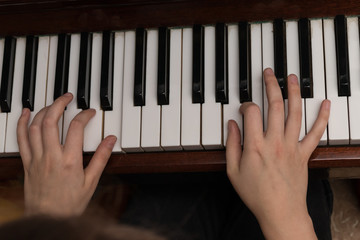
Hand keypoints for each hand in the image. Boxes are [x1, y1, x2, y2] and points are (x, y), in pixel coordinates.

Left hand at [17, 93, 116, 216]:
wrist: (48, 219)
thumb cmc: (70, 203)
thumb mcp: (91, 181)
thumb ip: (101, 158)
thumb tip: (110, 140)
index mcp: (69, 161)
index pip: (76, 128)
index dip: (84, 115)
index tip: (90, 112)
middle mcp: (51, 156)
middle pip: (51, 121)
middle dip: (60, 103)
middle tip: (68, 96)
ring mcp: (37, 159)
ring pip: (35, 127)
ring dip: (43, 110)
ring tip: (53, 103)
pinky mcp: (27, 163)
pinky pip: (21, 139)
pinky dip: (22, 123)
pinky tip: (26, 113)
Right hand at [226, 68, 329, 239]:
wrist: (280, 211)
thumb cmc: (256, 193)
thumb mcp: (232, 171)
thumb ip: (231, 145)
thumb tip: (231, 125)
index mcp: (255, 145)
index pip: (252, 112)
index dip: (246, 105)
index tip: (244, 108)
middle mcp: (275, 142)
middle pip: (274, 105)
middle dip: (271, 85)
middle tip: (269, 73)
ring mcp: (292, 146)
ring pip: (294, 113)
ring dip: (294, 93)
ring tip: (292, 77)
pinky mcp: (304, 153)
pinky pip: (316, 133)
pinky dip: (322, 118)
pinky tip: (325, 104)